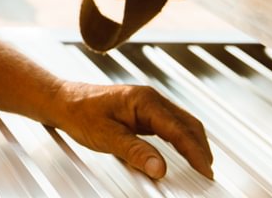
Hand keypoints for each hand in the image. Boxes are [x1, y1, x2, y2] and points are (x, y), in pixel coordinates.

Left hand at [49, 81, 212, 179]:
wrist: (63, 101)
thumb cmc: (80, 113)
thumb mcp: (106, 136)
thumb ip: (135, 152)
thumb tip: (161, 169)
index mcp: (144, 101)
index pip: (179, 129)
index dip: (195, 151)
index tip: (205, 170)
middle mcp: (150, 99)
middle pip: (187, 124)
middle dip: (201, 147)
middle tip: (207, 172)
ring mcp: (147, 104)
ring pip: (181, 123)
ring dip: (193, 143)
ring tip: (201, 165)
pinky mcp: (143, 111)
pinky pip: (169, 125)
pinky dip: (181, 139)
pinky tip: (183, 152)